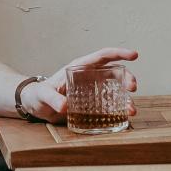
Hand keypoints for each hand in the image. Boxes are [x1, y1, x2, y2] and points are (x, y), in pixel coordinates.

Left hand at [19, 47, 138, 124]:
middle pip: (113, 73)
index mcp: (79, 68)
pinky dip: (119, 109)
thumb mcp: (43, 96)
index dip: (119, 53)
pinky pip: (109, 104)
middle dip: (126, 78)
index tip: (134, 55)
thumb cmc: (38, 96)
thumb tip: (65, 106)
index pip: (102, 56)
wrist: (36, 106)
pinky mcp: (91, 104)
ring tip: (132, 110)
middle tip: (133, 88)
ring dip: (126, 97)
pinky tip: (125, 116)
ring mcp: (92, 90)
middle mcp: (88, 76)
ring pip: (114, 89)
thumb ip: (53, 98)